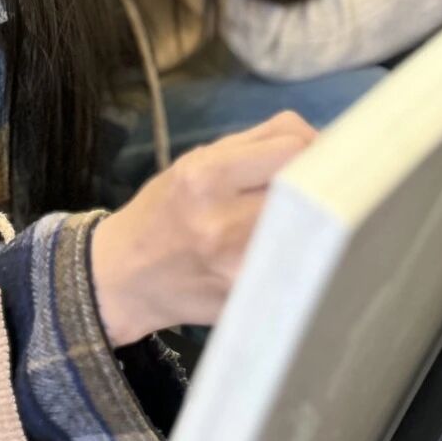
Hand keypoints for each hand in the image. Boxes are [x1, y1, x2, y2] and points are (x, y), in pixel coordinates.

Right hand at [90, 112, 317, 345]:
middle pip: (309, 191)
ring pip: (310, 232)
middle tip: (309, 193)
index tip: (311, 159)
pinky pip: (294, 268)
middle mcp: (223, 222)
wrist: (121, 277)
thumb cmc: (163, 212)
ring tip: (293, 224)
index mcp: (206, 176)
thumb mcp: (193, 163)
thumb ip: (254, 145)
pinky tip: (279, 256)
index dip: (311, 149)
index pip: (292, 149)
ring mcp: (238, 267)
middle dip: (315, 188)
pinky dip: (296, 258)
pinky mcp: (248, 299)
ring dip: (310, 225)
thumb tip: (319, 141)